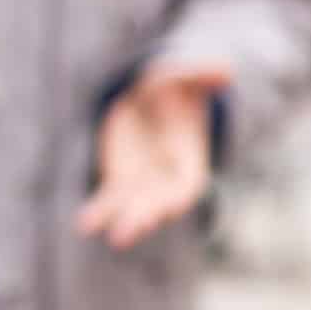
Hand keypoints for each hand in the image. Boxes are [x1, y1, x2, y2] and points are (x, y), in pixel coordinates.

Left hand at [77, 63, 231, 249]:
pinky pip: (109, 200)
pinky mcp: (120, 179)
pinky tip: (85, 225)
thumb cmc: (173, 87)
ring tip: (115, 239)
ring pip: (133, 207)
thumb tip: (226, 70)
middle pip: (158, 202)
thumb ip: (201, 77)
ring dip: (123, 222)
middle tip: (129, 232)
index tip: (169, 209)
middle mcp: (166, 176)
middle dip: (146, 215)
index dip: (178, 195)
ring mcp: (142, 181)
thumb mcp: (184, 77)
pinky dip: (98, 213)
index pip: (187, 184)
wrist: (149, 97)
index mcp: (188, 157)